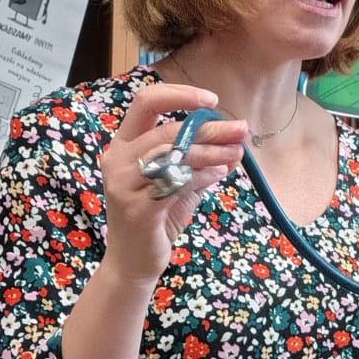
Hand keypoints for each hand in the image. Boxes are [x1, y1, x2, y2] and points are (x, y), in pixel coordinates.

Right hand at [101, 84, 248, 286]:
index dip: (180, 95)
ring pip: (174, 155)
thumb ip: (199, 162)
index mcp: (123, 145)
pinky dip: (203, 175)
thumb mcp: (178, 184)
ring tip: (237, 152)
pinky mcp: (138, 209)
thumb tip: (234, 143)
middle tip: (240, 130)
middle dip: (209, 128)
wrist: (133, 264)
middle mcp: (118, 160)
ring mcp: (124, 185)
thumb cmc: (155, 220)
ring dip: (212, 151)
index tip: (212, 101)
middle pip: (168, 130)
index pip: (146, 102)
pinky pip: (177, 183)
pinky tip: (221, 173)